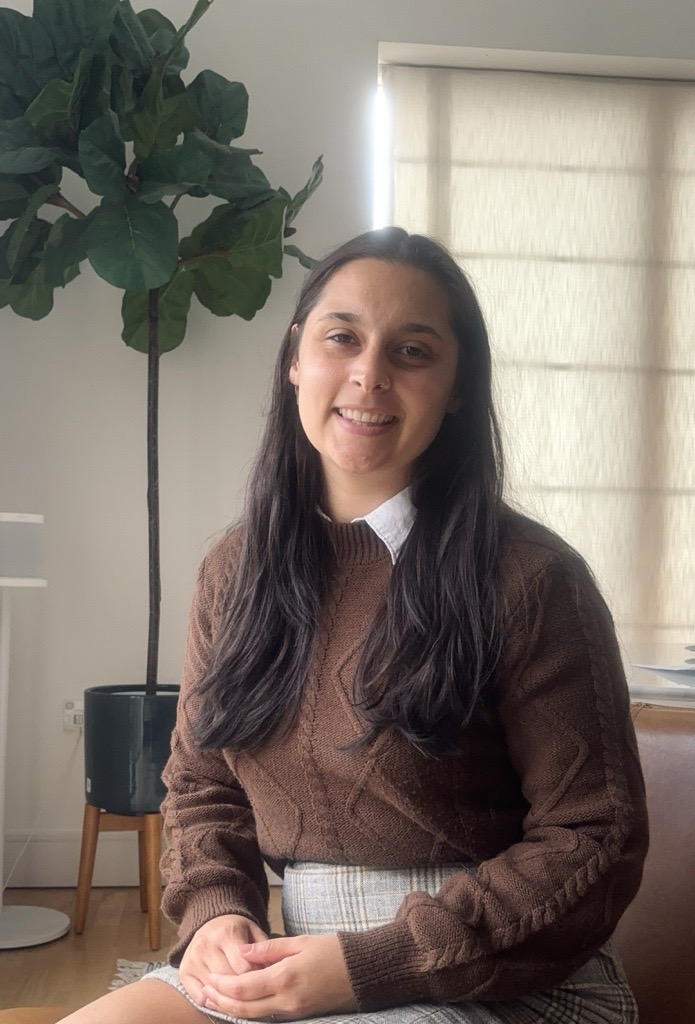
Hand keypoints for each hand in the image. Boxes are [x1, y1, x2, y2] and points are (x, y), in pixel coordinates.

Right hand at [179, 913, 269, 1004]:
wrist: (210, 921)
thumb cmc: (237, 930)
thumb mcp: (254, 931)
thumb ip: (264, 949)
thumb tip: (272, 971)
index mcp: (226, 933)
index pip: (245, 969)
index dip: (257, 978)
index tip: (263, 979)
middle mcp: (206, 945)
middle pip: (229, 982)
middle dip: (244, 989)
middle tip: (254, 990)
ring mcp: (192, 959)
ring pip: (214, 991)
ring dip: (229, 997)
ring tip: (240, 994)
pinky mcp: (184, 971)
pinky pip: (198, 998)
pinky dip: (212, 1002)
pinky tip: (222, 997)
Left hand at [200, 933, 357, 1019]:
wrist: (363, 972)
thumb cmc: (333, 951)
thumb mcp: (300, 942)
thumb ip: (268, 948)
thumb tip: (241, 952)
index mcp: (285, 978)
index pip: (243, 988)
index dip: (222, 986)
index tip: (208, 978)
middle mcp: (286, 1000)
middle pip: (244, 1009)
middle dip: (220, 1003)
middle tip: (203, 995)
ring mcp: (293, 1012)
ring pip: (254, 1017)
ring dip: (232, 1010)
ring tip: (214, 1002)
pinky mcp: (300, 1016)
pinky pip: (268, 1018)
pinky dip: (250, 1013)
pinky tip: (240, 1006)